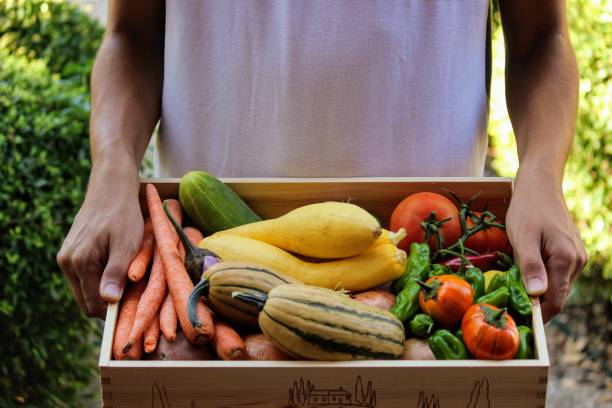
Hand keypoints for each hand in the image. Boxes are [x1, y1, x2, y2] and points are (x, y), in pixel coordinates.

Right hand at [57, 160, 142, 317]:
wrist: (112, 188)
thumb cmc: (124, 215)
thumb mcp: (127, 244)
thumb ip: (116, 272)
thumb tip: (108, 301)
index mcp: (79, 263)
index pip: (93, 305)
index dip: (114, 311)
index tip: (134, 306)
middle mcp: (66, 262)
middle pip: (87, 300)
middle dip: (109, 301)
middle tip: (133, 292)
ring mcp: (66, 257)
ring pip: (85, 289)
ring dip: (105, 289)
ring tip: (127, 277)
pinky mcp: (70, 253)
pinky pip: (85, 276)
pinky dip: (100, 278)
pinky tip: (117, 267)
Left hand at [506, 173, 586, 321]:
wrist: (540, 185)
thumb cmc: (527, 209)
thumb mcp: (522, 237)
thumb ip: (530, 266)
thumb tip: (537, 295)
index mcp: (566, 260)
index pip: (555, 301)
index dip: (538, 316)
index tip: (518, 323)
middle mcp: (576, 261)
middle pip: (557, 296)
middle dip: (536, 304)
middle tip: (510, 308)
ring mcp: (576, 257)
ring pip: (557, 286)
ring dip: (538, 291)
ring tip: (514, 289)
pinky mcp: (571, 252)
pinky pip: (557, 274)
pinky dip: (542, 279)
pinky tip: (525, 273)